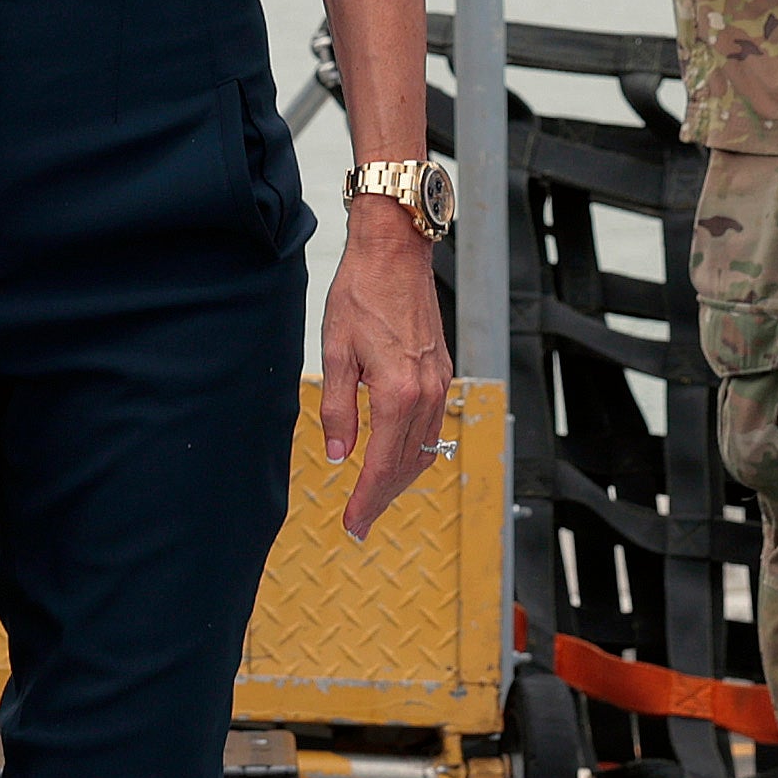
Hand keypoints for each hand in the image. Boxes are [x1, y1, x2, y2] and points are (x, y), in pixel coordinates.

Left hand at [320, 206, 456, 539]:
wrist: (395, 252)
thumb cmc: (360, 294)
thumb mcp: (335, 352)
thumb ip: (337, 409)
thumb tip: (339, 456)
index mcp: (396, 392)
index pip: (381, 464)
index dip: (366, 501)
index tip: (352, 525)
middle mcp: (424, 393)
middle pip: (407, 465)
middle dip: (383, 499)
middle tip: (360, 523)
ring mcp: (438, 382)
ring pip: (423, 450)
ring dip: (400, 479)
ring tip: (375, 498)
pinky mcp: (442, 371)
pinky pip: (431, 427)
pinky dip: (414, 452)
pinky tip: (395, 457)